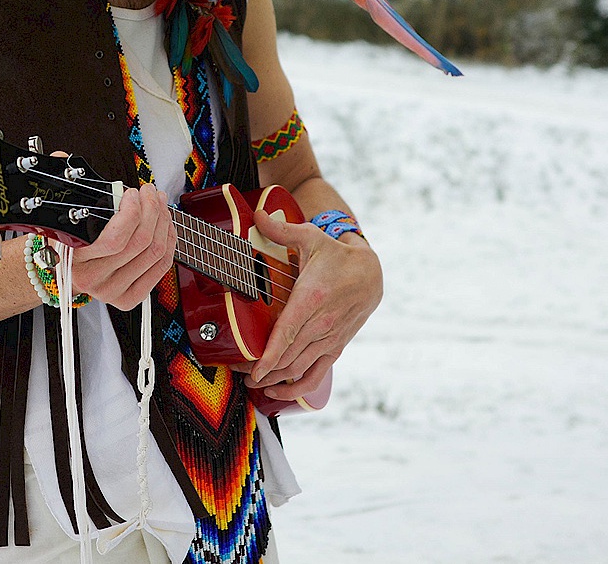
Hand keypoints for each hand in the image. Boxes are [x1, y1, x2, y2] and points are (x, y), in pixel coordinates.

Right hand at [65, 183, 175, 309]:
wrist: (71, 272)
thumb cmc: (72, 242)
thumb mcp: (70, 221)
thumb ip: (89, 204)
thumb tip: (109, 184)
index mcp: (75, 259)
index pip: (115, 239)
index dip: (132, 211)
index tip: (132, 194)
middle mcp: (94, 279)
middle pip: (140, 242)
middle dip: (151, 209)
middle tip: (150, 193)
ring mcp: (113, 291)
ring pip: (154, 253)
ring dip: (163, 221)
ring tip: (159, 204)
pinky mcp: (130, 298)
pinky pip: (160, 267)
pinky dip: (168, 241)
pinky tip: (165, 225)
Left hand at [245, 210, 382, 400]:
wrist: (371, 273)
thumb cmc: (336, 255)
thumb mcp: (311, 237)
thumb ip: (282, 229)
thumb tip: (258, 215)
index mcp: (312, 298)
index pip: (288, 332)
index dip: (270, 355)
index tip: (254, 370)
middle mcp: (322, 323)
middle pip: (289, 356)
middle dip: (261, 370)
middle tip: (235, 373)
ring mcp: (329, 338)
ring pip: (299, 368)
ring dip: (275, 381)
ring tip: (251, 385)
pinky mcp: (335, 348)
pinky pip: (316, 375)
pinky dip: (297, 389)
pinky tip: (278, 393)